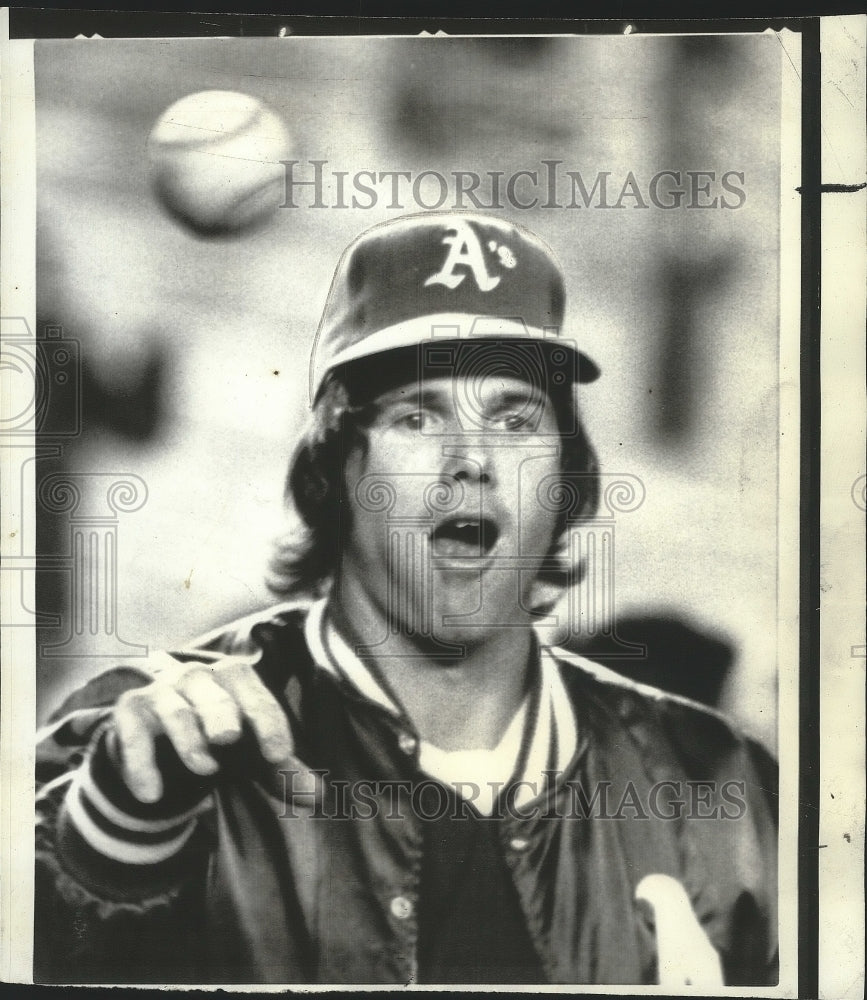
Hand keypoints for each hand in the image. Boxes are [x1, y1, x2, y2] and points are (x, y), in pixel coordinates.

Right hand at [112, 649, 293, 803]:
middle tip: (230, 737)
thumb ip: (281, 772)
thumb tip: (317, 797)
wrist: (159, 747)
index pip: (254, 694)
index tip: (279, 754)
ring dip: (189, 740)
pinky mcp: (128, 711)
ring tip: (205, 770)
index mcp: (233, 678)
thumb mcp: (250, 756)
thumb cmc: (218, 743)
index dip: (268, 722)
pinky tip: (152, 795)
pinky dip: (141, 764)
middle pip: (212, 690)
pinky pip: (133, 734)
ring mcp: (160, 691)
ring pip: (175, 710)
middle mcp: (197, 676)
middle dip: (222, 712)